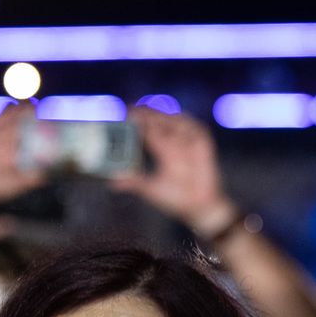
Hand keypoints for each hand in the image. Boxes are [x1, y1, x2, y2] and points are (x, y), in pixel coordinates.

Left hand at [112, 108, 238, 237]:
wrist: (198, 207)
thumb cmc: (176, 198)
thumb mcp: (152, 189)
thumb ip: (135, 183)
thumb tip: (112, 183)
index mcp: (162, 150)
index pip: (148, 130)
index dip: (137, 121)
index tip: (125, 113)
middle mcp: (175, 143)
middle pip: (160, 122)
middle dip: (147, 114)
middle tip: (132, 108)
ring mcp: (189, 143)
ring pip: (176, 122)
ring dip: (163, 117)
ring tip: (149, 115)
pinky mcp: (204, 145)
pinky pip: (197, 129)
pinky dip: (187, 124)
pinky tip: (176, 119)